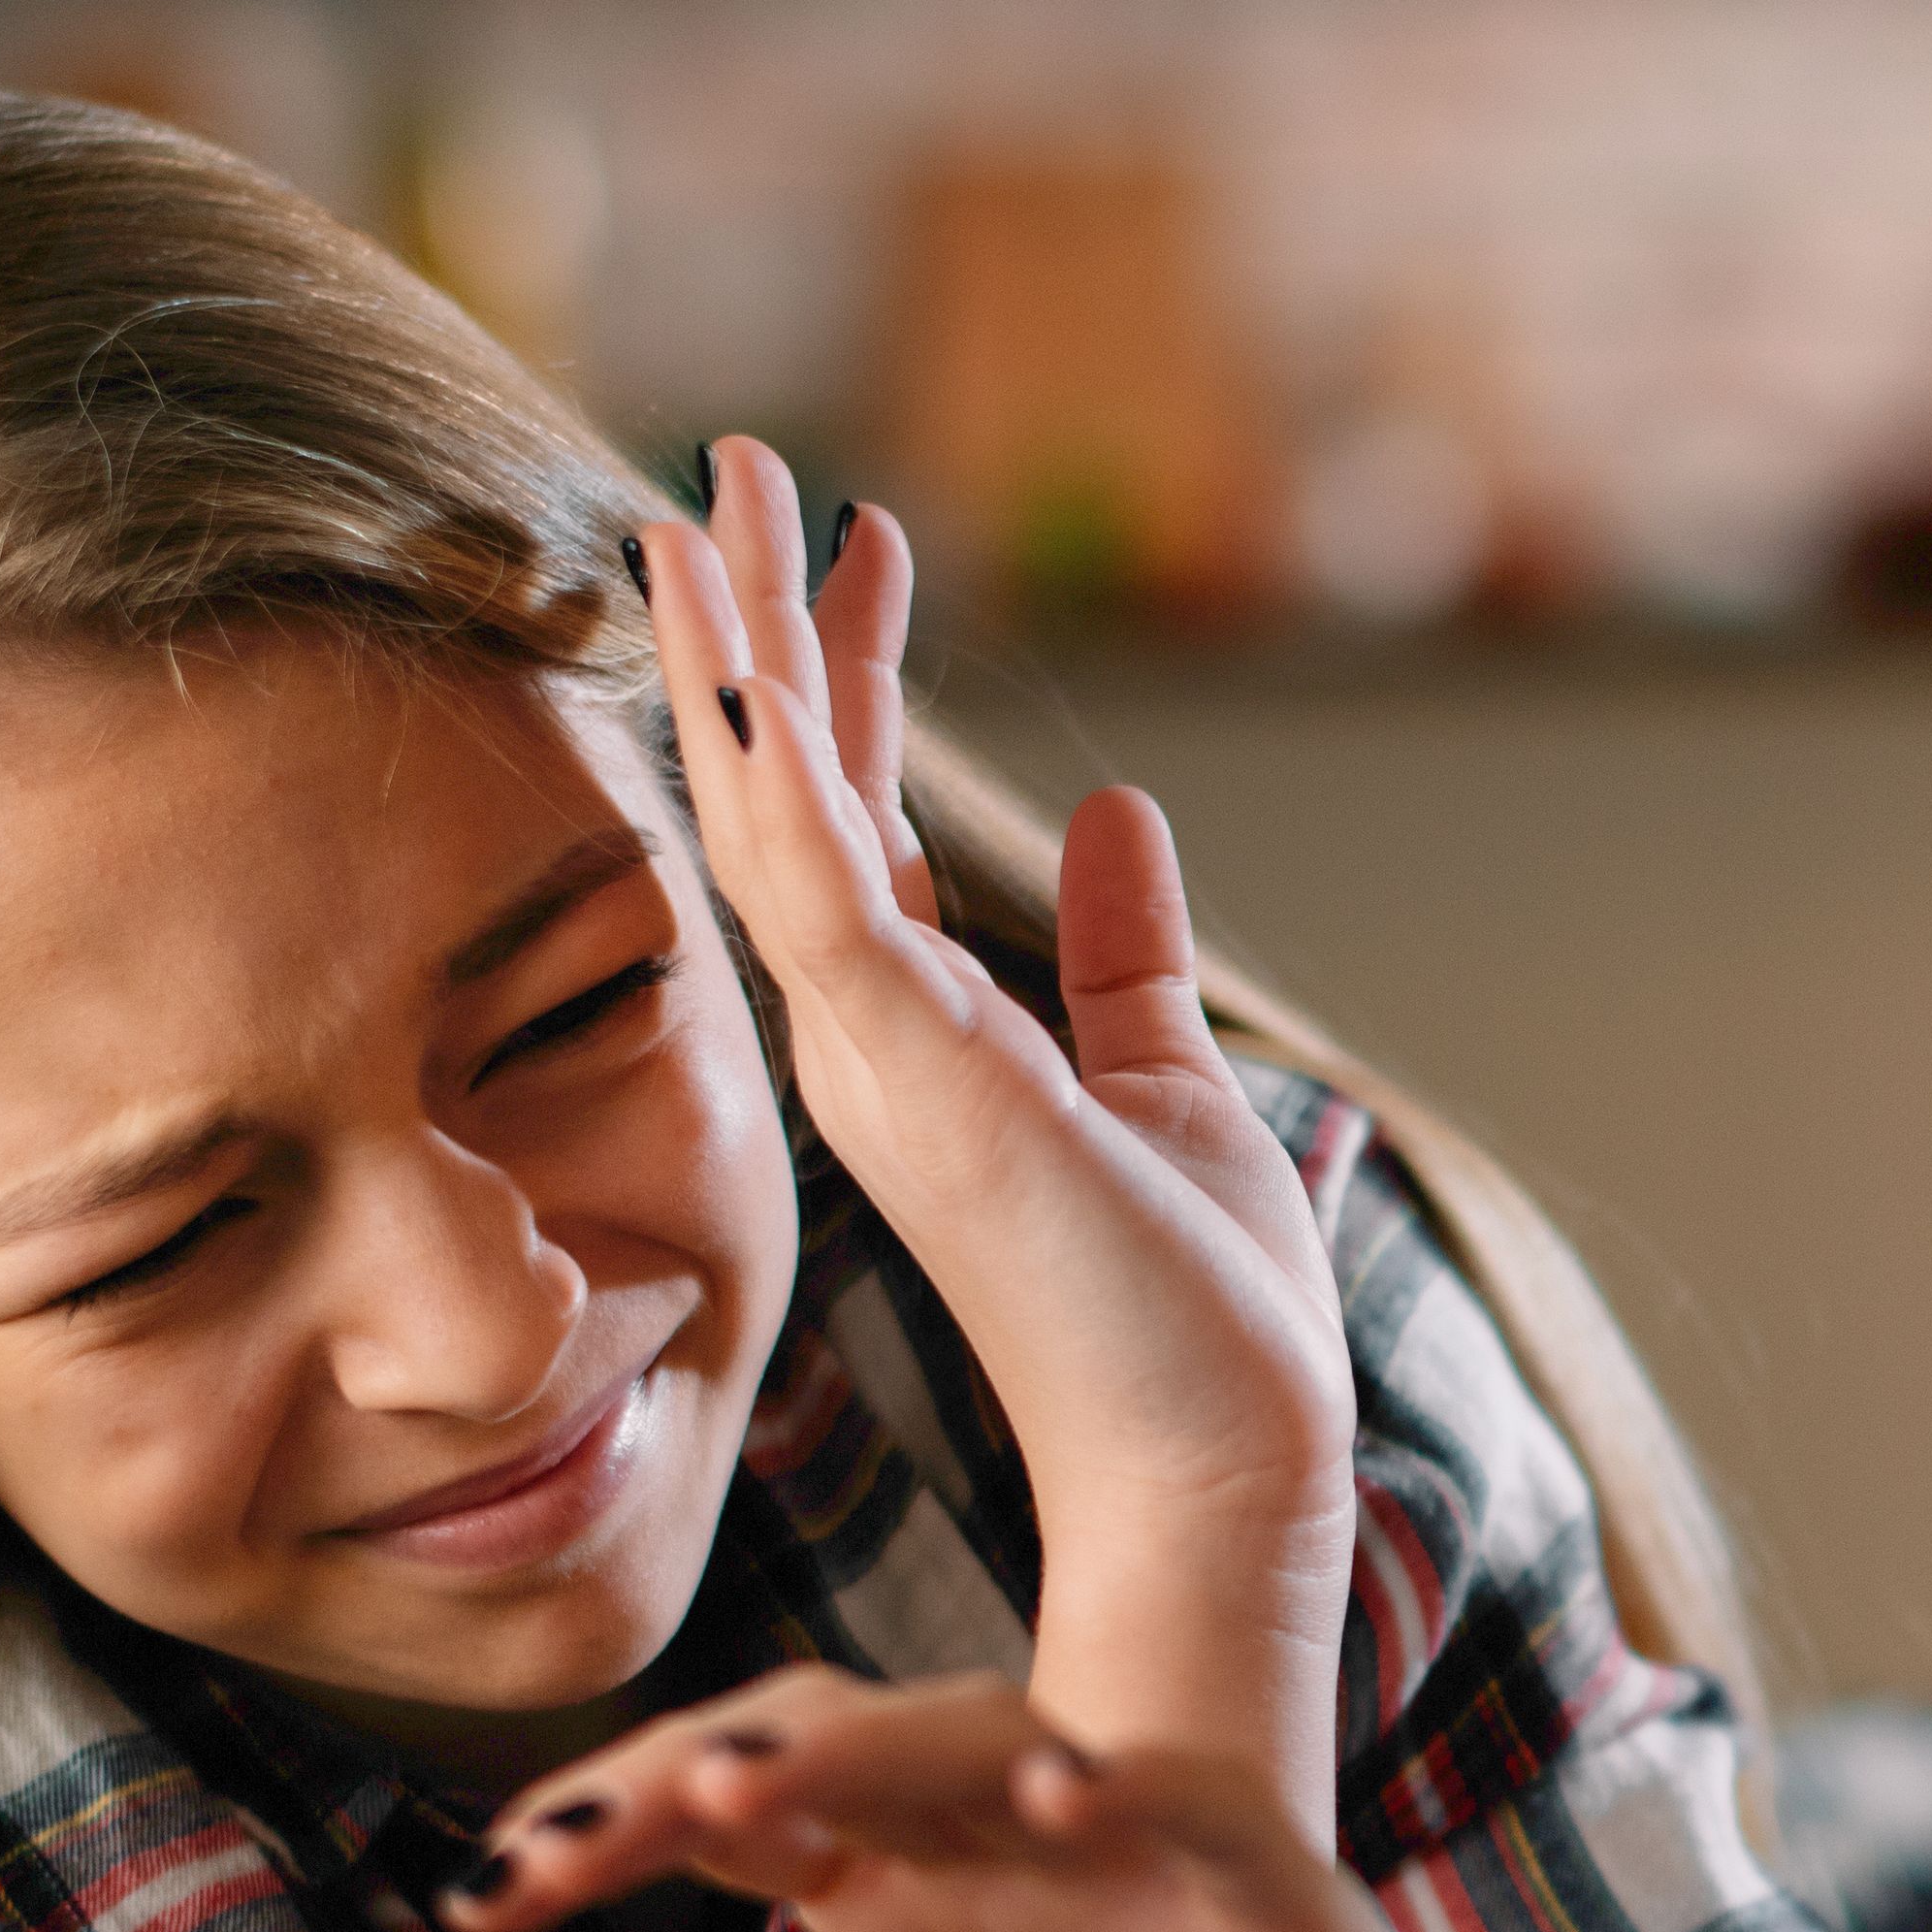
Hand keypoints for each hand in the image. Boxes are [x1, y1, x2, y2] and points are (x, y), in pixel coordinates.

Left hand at [452, 1666, 1585, 1931]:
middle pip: (840, 1749)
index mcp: (917, 1909)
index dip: (612, 1832)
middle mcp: (1013, 1858)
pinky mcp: (1281, 1903)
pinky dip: (1133, 1795)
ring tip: (749, 1784)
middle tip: (568, 1845)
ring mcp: (1147, 1863)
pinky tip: (1057, 1800)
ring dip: (878, 1753)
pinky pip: (1199, 1816)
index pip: (740, 1818)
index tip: (482, 1901)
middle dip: (706, 1772)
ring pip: (995, 1749)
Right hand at [648, 438, 1350, 1801]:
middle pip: (785, 790)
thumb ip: (1124, 957)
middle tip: (728, 460)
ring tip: (709, 504)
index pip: (860, 814)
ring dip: (740, 659)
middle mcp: (875, 1039)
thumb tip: (1125, 815)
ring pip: (775, 819)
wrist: (1222, 1471)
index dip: (851, 668)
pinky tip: (764, 656)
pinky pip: (827, 898)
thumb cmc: (1194, 1319)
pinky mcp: (921, 1082)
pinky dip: (790, 776)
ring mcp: (884, 1060)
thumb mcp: (1171, 1084)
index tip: (860, 530)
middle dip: (752, 623)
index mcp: (926, 1034)